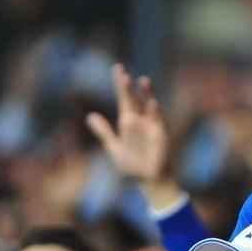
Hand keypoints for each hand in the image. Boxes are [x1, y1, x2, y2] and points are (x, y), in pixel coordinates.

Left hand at [87, 65, 171, 182]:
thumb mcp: (114, 148)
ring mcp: (152, 126)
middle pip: (134, 99)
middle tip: (122, 73)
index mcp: (129, 121)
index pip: (124, 99)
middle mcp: (141, 120)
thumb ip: (104, 132)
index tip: (118, 69)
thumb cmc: (133, 165)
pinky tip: (152, 103)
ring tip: (143, 80)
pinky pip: (159, 121)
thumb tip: (90, 115)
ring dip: (146, 94)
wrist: (149, 181)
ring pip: (149, 106)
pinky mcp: (161, 135)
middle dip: (129, 87)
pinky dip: (155, 112)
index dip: (120, 85)